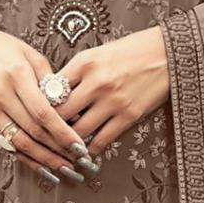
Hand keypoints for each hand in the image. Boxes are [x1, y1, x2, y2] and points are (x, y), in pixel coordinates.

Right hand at [0, 12, 97, 185]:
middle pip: (32, 131)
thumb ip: (50, 81)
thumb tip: (71, 110)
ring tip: (64, 170)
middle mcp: (0, 94)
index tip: (80, 146)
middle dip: (58, 150)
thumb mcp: (30, 55)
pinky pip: (6, 144)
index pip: (42, 112)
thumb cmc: (2, 47)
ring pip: (19, 142)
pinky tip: (42, 167)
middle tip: (79, 163)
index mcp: (16, 75)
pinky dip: (25, 158)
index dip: (62, 133)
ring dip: (43, 160)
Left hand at [52, 29, 171, 154]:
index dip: (40, 104)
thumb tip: (54, 94)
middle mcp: (96, 82)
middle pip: (61, 113)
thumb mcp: (97, 53)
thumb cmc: (130, 51)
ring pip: (78, 130)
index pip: (51, 89)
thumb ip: (76, 72)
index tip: (36, 114)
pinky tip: (84, 151)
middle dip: (49, 126)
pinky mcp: (129, 116)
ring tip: (61, 147)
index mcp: (84, 62)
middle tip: (43, 135)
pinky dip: (90, 148)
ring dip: (68, 141)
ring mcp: (113, 101)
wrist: (167, 54)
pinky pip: (102, 139)